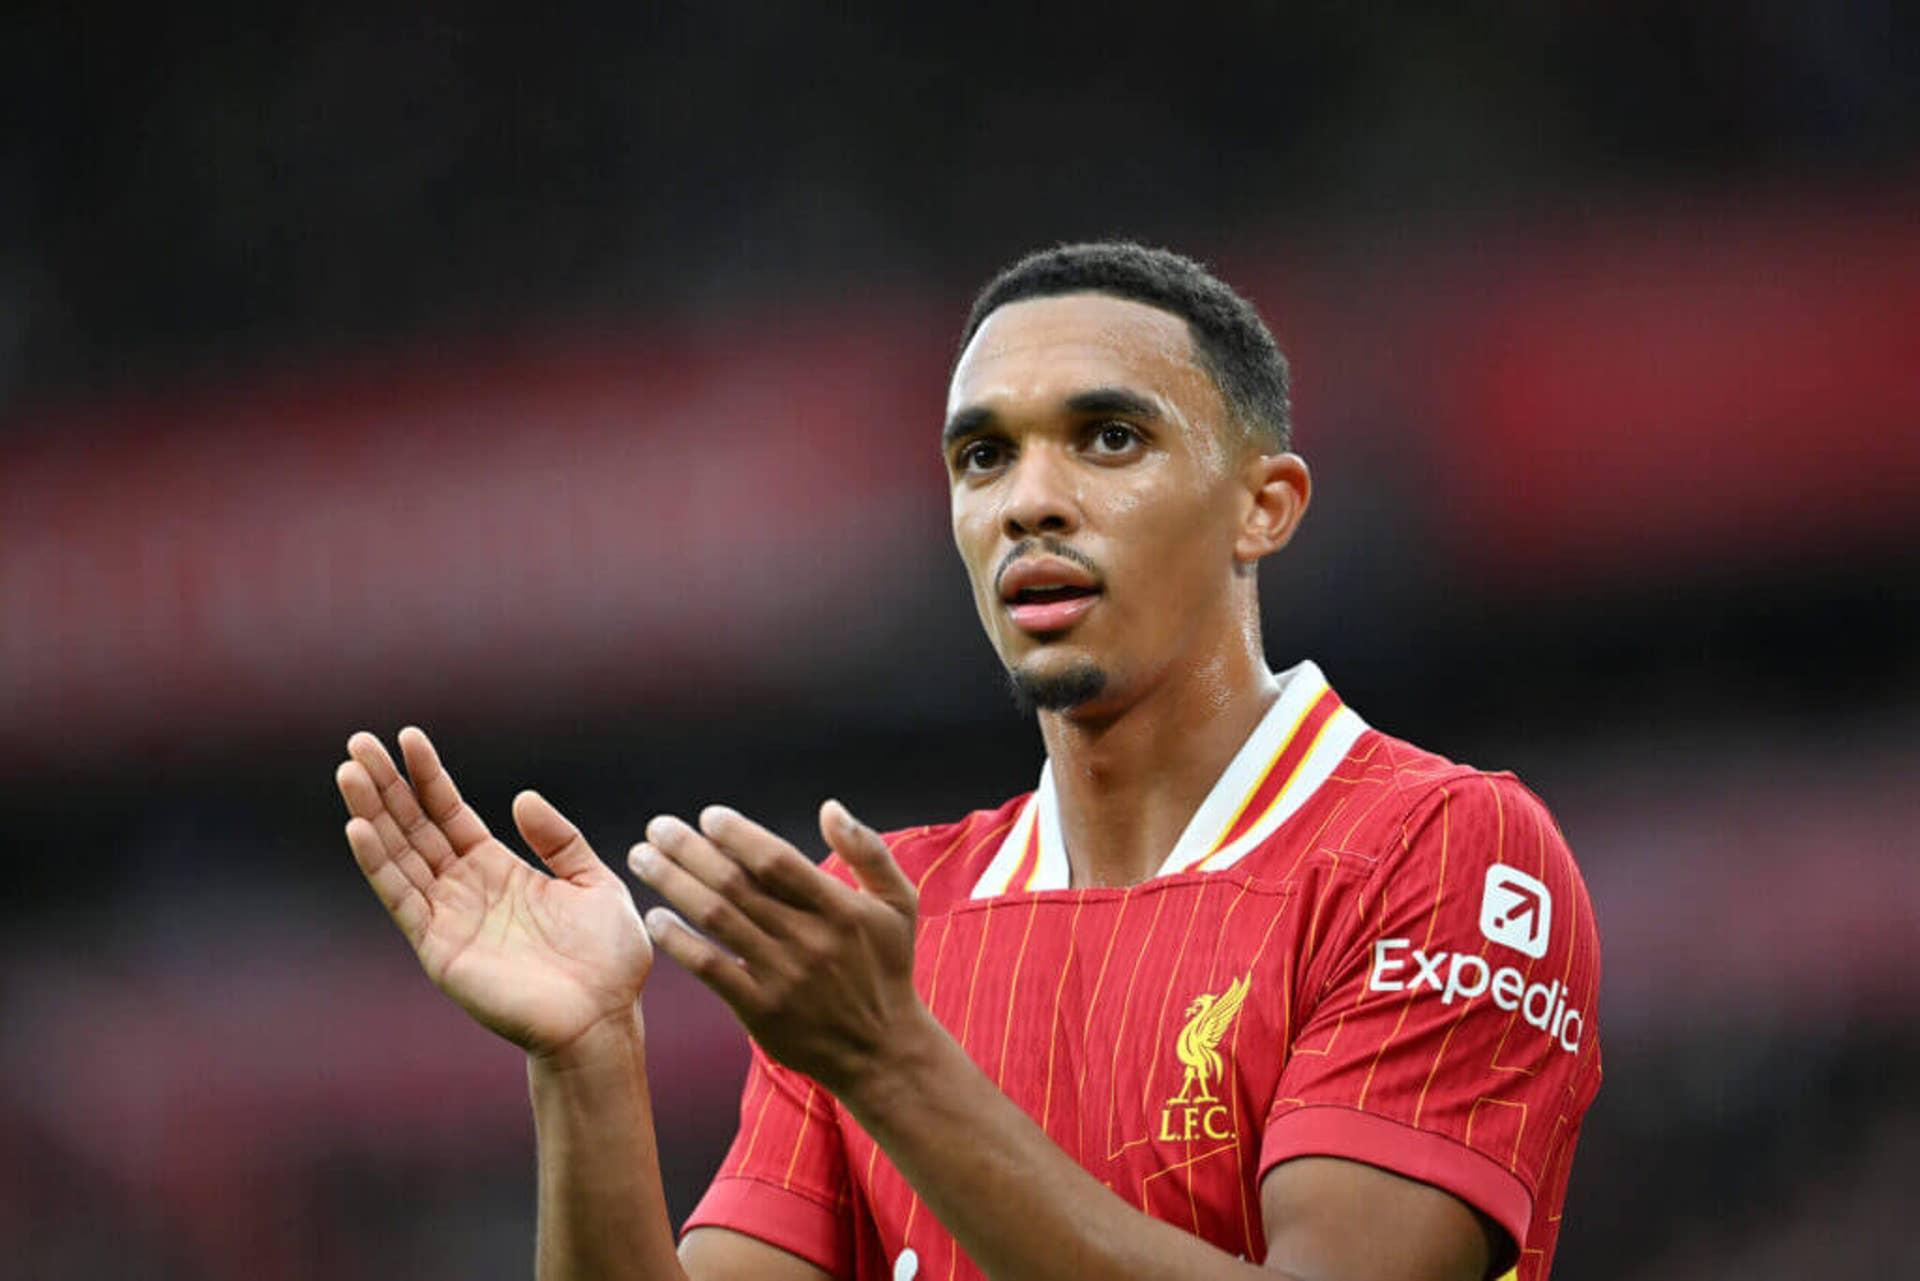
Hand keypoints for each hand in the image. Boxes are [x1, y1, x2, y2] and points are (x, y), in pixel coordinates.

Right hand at [336, 727, 651, 1057]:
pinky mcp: (439, 947)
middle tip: (359, 742)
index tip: (408, 738)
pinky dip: (378, 863)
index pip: (451, 814)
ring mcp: (448, 917)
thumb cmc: (607, 960)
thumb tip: (520, 798)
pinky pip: (402, 898)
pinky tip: (358, 827)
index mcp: (499, 870)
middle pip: (415, 827)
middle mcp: (465, 889)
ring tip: (349, 771)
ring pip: (399, 855)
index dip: (429, 777)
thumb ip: (559, 839)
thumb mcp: (594, 881)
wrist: (603, 1018)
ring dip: (371, 814)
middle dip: (387, 786)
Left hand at [629, 800, 922, 1094]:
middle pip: (736, 884)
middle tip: (657, 827)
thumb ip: (867, 851)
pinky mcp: (761, 1011)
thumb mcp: (898, 903)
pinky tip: (654, 918)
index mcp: (840, 908)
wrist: (881, 1050)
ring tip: (643, 859)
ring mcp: (783, 977)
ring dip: (673, 884)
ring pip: (716, 919)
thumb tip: (830, 808)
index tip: (708, 816)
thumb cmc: (885, 967)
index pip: (778, 861)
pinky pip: (710, 969)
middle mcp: (810, 940)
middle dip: (689, 850)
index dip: (739, 834)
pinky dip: (678, 942)